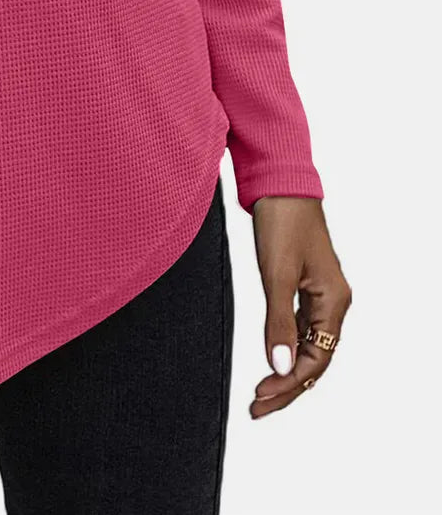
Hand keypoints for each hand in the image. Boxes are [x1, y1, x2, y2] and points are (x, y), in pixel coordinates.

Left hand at [249, 196, 351, 418]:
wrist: (279, 182)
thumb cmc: (282, 220)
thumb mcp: (276, 273)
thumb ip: (278, 321)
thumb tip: (280, 367)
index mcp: (334, 299)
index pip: (318, 357)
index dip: (290, 384)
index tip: (261, 399)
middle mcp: (333, 300)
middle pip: (316, 357)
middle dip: (288, 386)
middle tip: (257, 408)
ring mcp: (321, 293)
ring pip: (309, 345)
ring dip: (287, 371)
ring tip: (262, 394)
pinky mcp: (305, 284)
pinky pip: (302, 327)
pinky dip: (287, 347)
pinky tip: (273, 360)